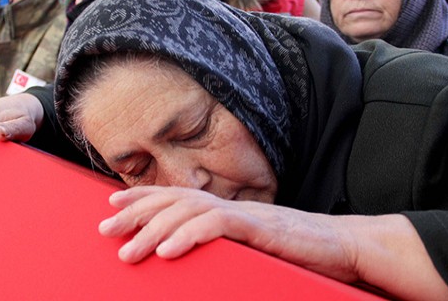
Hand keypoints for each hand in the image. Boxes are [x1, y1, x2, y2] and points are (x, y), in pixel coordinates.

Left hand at [98, 186, 359, 281]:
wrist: (342, 245)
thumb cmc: (296, 250)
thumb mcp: (250, 246)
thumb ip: (222, 244)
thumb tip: (191, 253)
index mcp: (225, 208)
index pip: (176, 195)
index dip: (142, 196)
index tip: (112, 203)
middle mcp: (229, 204)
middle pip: (173, 200)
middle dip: (136, 213)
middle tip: (104, 229)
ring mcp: (244, 214)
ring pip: (188, 212)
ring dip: (153, 231)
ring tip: (128, 251)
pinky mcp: (259, 226)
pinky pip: (218, 225)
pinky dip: (188, 235)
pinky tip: (166, 250)